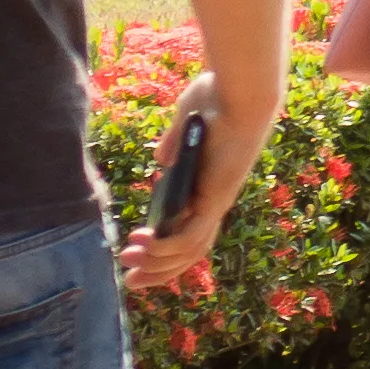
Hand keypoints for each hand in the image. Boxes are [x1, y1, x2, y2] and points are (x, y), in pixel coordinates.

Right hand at [118, 66, 255, 298]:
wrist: (240, 89)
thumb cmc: (217, 98)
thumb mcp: (187, 124)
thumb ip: (175, 143)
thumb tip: (163, 161)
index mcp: (209, 185)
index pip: (189, 230)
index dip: (164, 248)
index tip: (137, 254)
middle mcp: (216, 199)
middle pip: (189, 250)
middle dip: (158, 269)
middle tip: (129, 279)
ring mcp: (218, 200)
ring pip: (189, 249)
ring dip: (157, 263)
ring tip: (129, 264)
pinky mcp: (217, 198)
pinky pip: (191, 236)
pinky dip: (167, 247)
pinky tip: (145, 248)